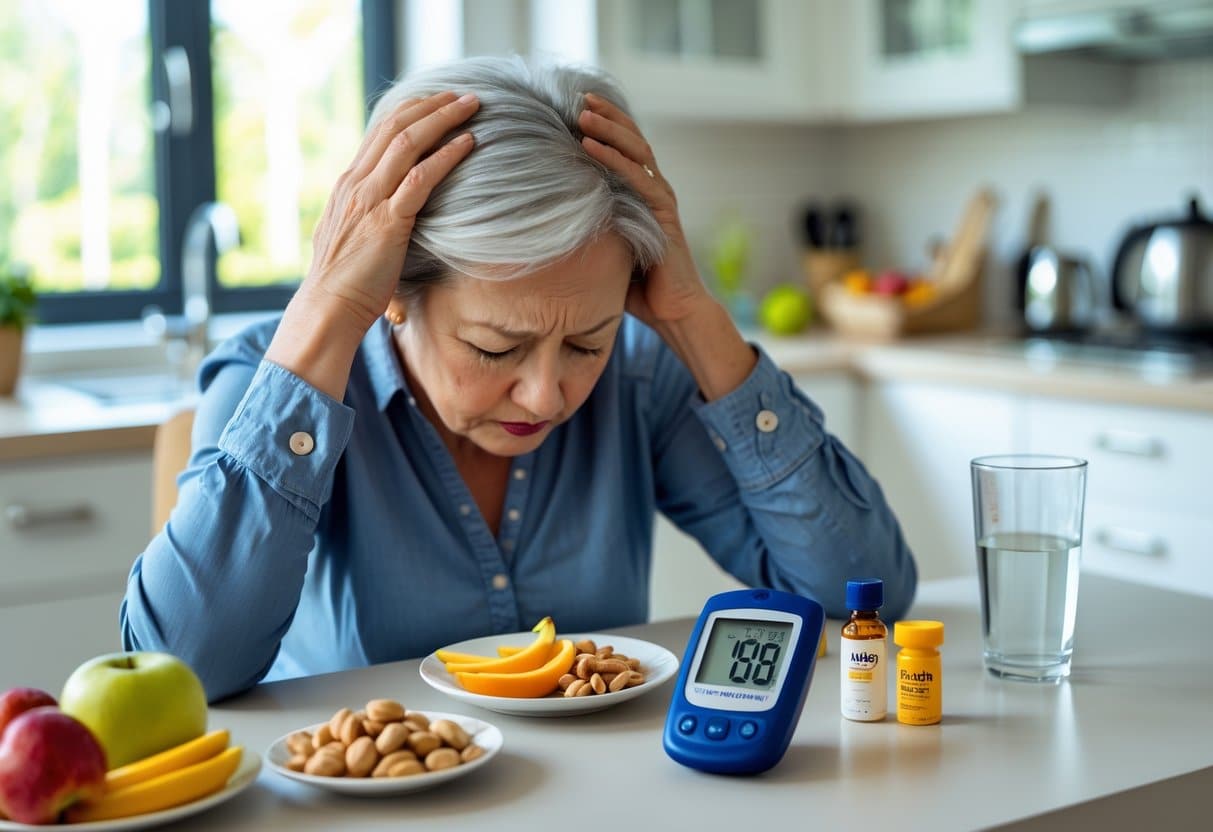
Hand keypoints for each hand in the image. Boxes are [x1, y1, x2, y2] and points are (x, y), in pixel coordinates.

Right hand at [302, 91, 478, 331]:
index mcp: (348, 185)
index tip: (437, 102)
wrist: (328, 308)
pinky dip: (447, 156)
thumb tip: (389, 217)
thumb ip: (368, 218)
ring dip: (443, 119)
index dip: (411, 111)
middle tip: (461, 95)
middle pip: (395, 127)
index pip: (379, 133)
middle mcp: (356, 184)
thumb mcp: (352, 238)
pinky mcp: (387, 222)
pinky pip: (420, 179)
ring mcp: (370, 200)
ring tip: (471, 107)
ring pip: (408, 143)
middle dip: (431, 105)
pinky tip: (468, 144)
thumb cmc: (345, 284)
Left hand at [578, 94, 709, 327]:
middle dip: (606, 117)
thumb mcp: (605, 250)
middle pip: (632, 140)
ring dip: (608, 130)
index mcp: (644, 194)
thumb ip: (587, 230)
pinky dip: (613, 159)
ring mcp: (661, 200)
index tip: (577, 108)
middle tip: (579, 98)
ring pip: (636, 151)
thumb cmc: (637, 286)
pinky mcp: (663, 214)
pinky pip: (637, 178)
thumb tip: (544, 228)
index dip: (606, 126)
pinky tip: (591, 147)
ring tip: (582, 113)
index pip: (626, 149)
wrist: (674, 311)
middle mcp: (655, 190)